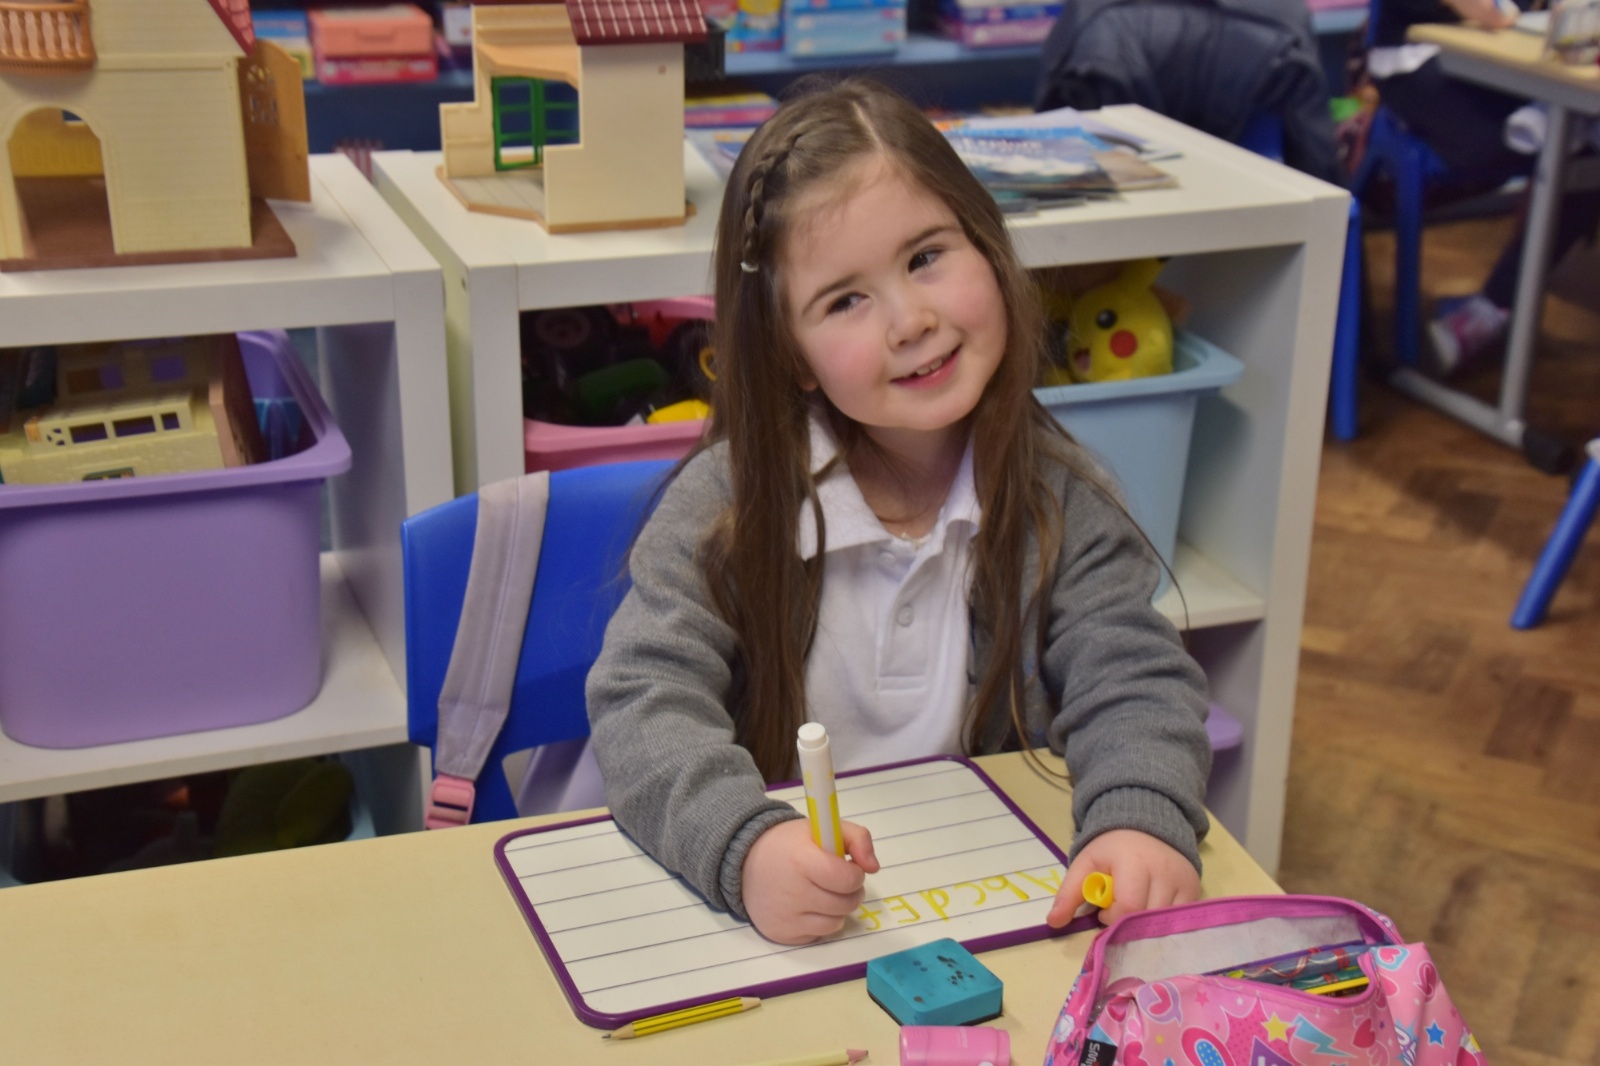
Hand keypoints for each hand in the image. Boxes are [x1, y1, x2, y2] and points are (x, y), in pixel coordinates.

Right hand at [741, 818, 880, 943]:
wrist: (745, 861)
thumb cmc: (790, 844)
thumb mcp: (823, 828)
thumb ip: (858, 838)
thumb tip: (873, 867)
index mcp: (802, 860)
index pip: (847, 879)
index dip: (854, 874)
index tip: (846, 867)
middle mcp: (793, 891)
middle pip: (846, 903)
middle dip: (849, 891)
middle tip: (836, 880)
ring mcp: (786, 916)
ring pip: (836, 922)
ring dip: (837, 908)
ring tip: (822, 892)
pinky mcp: (781, 934)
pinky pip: (818, 935)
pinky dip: (819, 923)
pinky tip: (807, 907)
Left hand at [1046, 829, 1198, 927]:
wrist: (1146, 825)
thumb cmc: (1112, 849)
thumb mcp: (1086, 864)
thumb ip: (1069, 893)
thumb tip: (1053, 923)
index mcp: (1134, 863)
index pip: (1128, 908)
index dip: (1113, 918)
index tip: (1104, 910)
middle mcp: (1164, 871)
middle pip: (1148, 919)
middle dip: (1129, 924)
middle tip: (1119, 912)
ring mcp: (1184, 881)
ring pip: (1166, 923)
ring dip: (1147, 926)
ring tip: (1135, 910)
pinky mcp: (1196, 889)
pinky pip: (1181, 919)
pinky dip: (1165, 923)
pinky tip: (1152, 911)